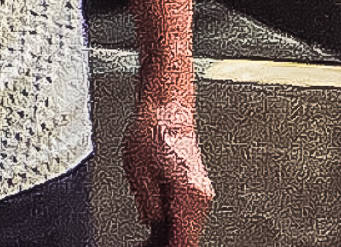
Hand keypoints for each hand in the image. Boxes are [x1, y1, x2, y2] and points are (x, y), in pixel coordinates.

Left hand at [119, 61, 211, 245]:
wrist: (168, 108)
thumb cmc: (153, 130)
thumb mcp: (138, 172)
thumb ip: (148, 206)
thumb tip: (152, 226)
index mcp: (188, 194)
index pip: (183, 241)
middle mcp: (201, 197)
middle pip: (188, 239)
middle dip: (167, 244)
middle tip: (146, 244)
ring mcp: (202, 194)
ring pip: (189, 231)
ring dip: (171, 237)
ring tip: (148, 238)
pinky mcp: (197, 190)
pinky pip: (188, 218)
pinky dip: (174, 226)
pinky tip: (157, 227)